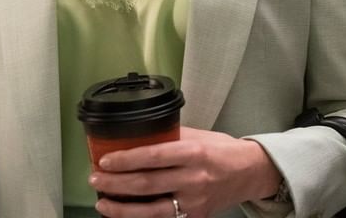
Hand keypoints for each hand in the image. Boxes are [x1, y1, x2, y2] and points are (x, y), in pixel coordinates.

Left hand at [89, 127, 281, 217]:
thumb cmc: (224, 151)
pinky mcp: (194, 217)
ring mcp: (194, 202)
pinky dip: (139, 217)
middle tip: (95, 179)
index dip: (126, 160)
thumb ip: (171, 137)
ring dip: (121, 208)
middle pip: (146, 185)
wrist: (250, 173)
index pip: (154, 156)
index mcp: (194, 153)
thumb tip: (139, 136)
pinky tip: (124, 213)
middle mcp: (194, 179)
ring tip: (102, 201)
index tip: (105, 160)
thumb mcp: (199, 136)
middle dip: (115, 183)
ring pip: (150, 210)